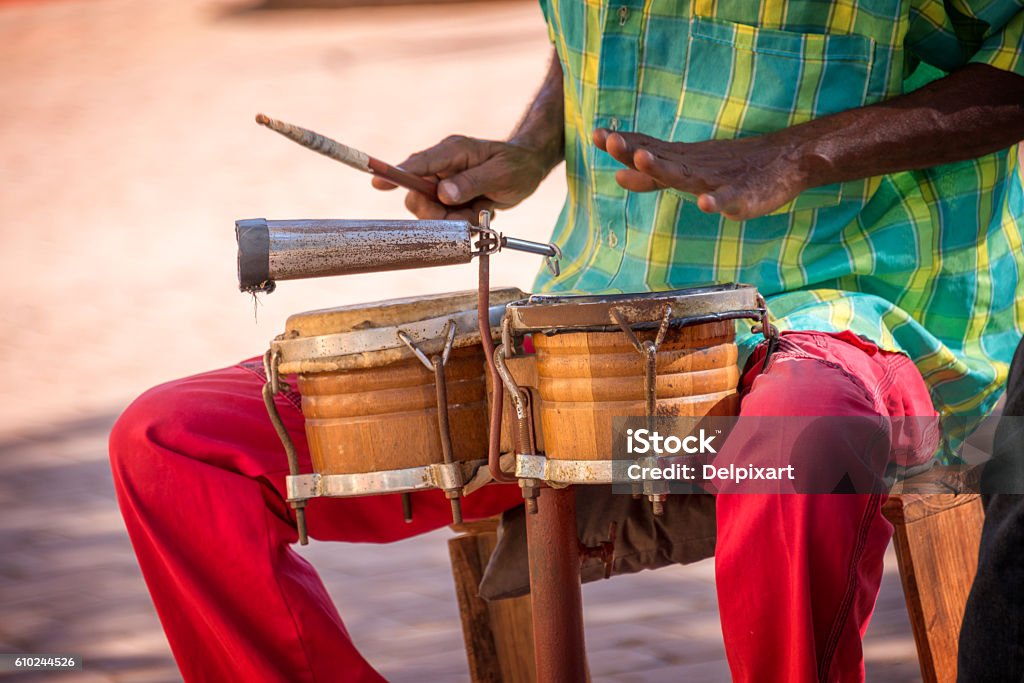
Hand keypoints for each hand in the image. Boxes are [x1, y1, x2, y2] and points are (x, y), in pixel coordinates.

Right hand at [371, 135, 551, 222]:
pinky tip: (479, 211)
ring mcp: (444, 182)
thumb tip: (443, 194)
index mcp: (452, 152)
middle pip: (417, 195)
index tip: (378, 183)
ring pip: (430, 211)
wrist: (528, 169)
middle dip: (436, 213)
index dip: (397, 174)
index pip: (418, 164)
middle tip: (463, 216)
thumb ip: (471, 183)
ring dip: (453, 219)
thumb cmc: (516, 166)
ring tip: (478, 211)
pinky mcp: (449, 197)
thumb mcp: (500, 174)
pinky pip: (445, 218)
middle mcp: (442, 166)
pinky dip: (461, 221)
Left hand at [593, 128, 811, 220]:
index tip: (597, 136)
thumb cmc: (729, 168)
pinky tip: (705, 204)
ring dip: (664, 168)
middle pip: (660, 159)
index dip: (623, 144)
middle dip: (635, 150)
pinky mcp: (744, 196)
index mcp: (682, 161)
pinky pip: (729, 199)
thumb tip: (617, 174)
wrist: (785, 161)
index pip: (648, 150)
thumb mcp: (687, 171)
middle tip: (611, 141)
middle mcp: (696, 167)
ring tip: (643, 159)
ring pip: (687, 175)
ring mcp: (719, 181)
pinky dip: (717, 201)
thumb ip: (653, 176)